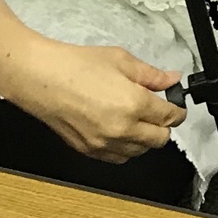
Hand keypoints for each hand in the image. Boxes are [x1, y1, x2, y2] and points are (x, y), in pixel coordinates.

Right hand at [10, 43, 183, 161]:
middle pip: (160, 139)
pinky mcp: (89, 150)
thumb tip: (170, 80)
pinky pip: (118, 158)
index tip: (177, 106)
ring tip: (138, 120)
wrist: (40, 78)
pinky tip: (122, 132)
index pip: (170, 117)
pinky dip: (126, 148)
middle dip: (164, 126)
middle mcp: (122, 129)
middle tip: (159, 112)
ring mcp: (104, 143)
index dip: (178, 110)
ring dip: (145, 139)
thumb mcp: (121, 60)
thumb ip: (150, 75)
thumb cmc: (74, 66)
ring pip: (140, 152)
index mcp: (134, 104)